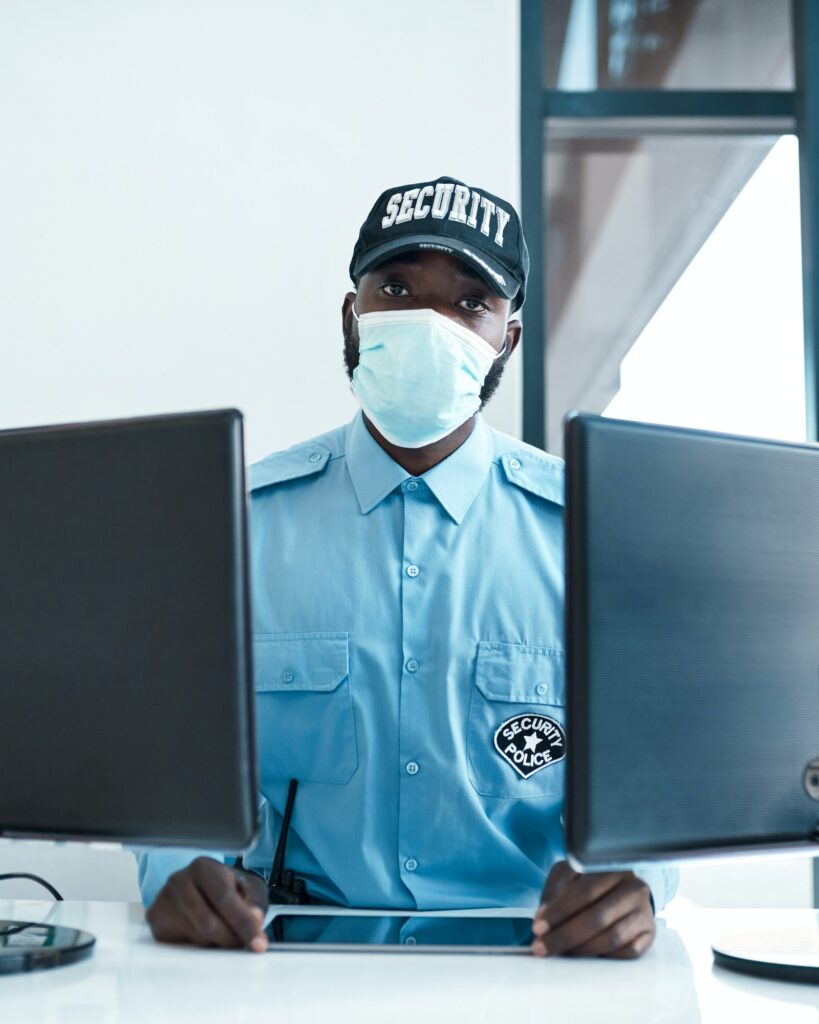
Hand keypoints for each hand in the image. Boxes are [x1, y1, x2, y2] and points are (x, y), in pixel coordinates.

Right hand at [145, 856, 269, 950]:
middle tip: (243, 943)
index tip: (259, 944)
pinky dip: (198, 948)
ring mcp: (163, 901)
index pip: (225, 899)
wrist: (197, 887)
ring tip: (223, 934)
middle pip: (209, 923)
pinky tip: (204, 936)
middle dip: (231, 939)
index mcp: (204, 867)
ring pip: (196, 938)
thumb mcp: (248, 887)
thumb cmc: (226, 887)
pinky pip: (180, 946)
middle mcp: (179, 880)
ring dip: (216, 944)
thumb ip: (255, 901)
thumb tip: (255, 918)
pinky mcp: (156, 920)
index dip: (244, 924)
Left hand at [531, 861, 654, 957]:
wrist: (622, 888)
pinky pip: (626, 952)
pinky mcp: (649, 934)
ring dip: (582, 950)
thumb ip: (554, 891)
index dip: (559, 911)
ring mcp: (644, 912)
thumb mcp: (569, 874)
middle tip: (543, 947)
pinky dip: (603, 956)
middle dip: (565, 936)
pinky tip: (586, 955)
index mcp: (612, 867)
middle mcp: (633, 888)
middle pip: (598, 918)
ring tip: (561, 953)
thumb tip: (542, 917)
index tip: (538, 928)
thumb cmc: (590, 881)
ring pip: (612, 938)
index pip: (584, 892)